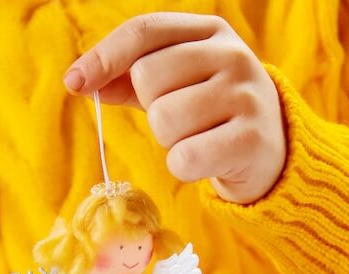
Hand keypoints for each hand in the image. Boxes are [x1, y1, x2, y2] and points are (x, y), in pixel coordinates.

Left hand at [64, 12, 285, 204]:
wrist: (274, 150)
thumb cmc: (212, 112)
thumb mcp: (175, 84)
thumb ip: (128, 79)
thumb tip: (81, 80)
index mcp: (209, 32)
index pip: (145, 31)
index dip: (104, 56)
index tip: (74, 83)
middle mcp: (232, 55)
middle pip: (149, 77)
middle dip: (151, 107)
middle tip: (179, 119)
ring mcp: (245, 95)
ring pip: (164, 120)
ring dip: (169, 141)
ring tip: (197, 138)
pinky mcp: (251, 139)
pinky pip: (184, 157)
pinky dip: (183, 167)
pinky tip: (206, 161)